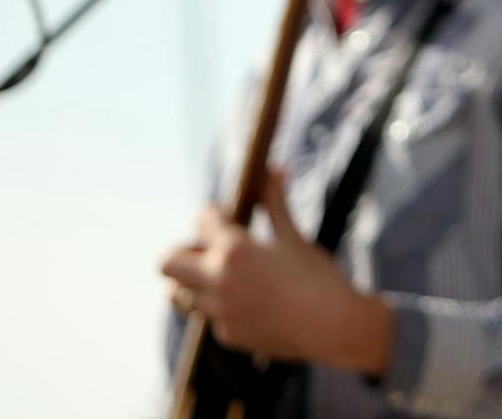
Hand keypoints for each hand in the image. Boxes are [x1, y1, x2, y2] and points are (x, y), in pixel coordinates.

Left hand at [161, 166, 394, 375]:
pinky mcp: (227, 333)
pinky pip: (208, 315)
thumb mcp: (294, 238)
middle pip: (167, 263)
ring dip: (195, 281)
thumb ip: (275, 204)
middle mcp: (217, 280)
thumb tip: (275, 168)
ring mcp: (219, 311)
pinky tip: (250, 300)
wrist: (334, 327)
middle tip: (210, 248)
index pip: (203, 220)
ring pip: (180, 294)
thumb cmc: (318, 277)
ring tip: (224, 275)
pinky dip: (219, 304)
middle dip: (183, 251)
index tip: (223, 214)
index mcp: (234, 250)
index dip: (213, 213)